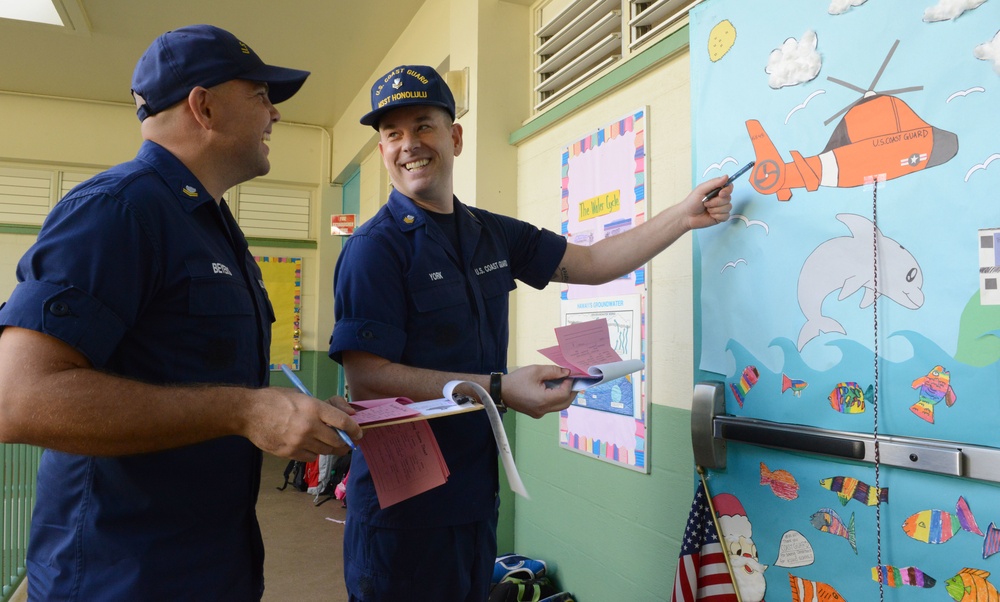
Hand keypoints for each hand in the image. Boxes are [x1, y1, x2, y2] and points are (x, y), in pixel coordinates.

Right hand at [243, 387, 361, 460]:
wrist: (248, 413)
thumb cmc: (276, 399)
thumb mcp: (302, 394)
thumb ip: (327, 405)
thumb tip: (349, 414)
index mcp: (313, 408)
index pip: (343, 422)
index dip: (354, 429)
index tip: (358, 433)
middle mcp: (309, 426)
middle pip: (337, 441)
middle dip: (345, 442)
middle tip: (347, 441)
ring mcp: (299, 442)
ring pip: (325, 451)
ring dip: (330, 448)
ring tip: (329, 442)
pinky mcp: (290, 453)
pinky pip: (311, 457)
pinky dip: (315, 452)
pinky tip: (311, 445)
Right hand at [501, 365, 576, 418]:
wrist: (500, 391)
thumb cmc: (516, 380)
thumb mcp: (536, 371)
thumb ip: (553, 371)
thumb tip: (567, 373)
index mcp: (543, 400)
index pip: (564, 394)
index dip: (569, 384)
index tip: (569, 374)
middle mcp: (543, 410)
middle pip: (565, 403)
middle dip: (571, 391)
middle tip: (571, 380)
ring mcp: (540, 413)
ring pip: (559, 406)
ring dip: (564, 395)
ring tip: (563, 383)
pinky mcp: (537, 413)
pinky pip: (551, 407)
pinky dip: (556, 398)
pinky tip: (553, 388)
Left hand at [686, 175, 732, 228]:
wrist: (687, 216)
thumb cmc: (692, 201)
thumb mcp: (701, 189)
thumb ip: (714, 183)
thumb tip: (726, 176)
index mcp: (717, 190)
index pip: (729, 187)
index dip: (727, 190)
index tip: (720, 194)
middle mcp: (721, 199)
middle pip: (728, 198)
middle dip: (716, 202)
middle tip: (705, 203)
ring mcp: (722, 208)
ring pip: (727, 207)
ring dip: (715, 209)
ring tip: (707, 209)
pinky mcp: (721, 217)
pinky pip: (726, 216)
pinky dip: (717, 216)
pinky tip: (710, 215)